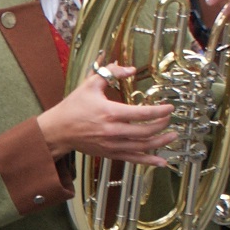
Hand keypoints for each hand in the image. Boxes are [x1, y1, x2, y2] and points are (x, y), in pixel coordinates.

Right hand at [35, 63, 174, 165]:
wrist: (58, 130)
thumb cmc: (73, 107)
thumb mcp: (90, 84)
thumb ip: (110, 73)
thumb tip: (130, 69)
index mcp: (109, 112)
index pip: (141, 113)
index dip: (159, 111)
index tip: (169, 108)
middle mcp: (112, 131)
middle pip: (145, 131)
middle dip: (161, 125)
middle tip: (170, 119)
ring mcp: (111, 144)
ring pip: (141, 147)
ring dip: (160, 142)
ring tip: (172, 136)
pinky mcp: (109, 153)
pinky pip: (132, 159)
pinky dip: (148, 160)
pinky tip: (161, 161)